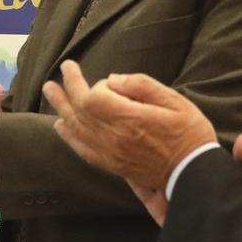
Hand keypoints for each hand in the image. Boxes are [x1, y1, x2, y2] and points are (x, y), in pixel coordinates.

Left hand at [42, 63, 215, 194]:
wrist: (192, 173)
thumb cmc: (189, 133)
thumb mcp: (174, 100)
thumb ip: (141, 85)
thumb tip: (113, 79)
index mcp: (128, 118)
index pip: (95, 96)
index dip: (98, 85)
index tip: (111, 83)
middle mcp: (112, 136)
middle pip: (80, 109)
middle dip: (69, 87)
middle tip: (63, 69)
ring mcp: (108, 152)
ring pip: (76, 128)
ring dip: (61, 107)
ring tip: (49, 90)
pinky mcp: (110, 164)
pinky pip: (81, 149)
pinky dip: (68, 136)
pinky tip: (60, 125)